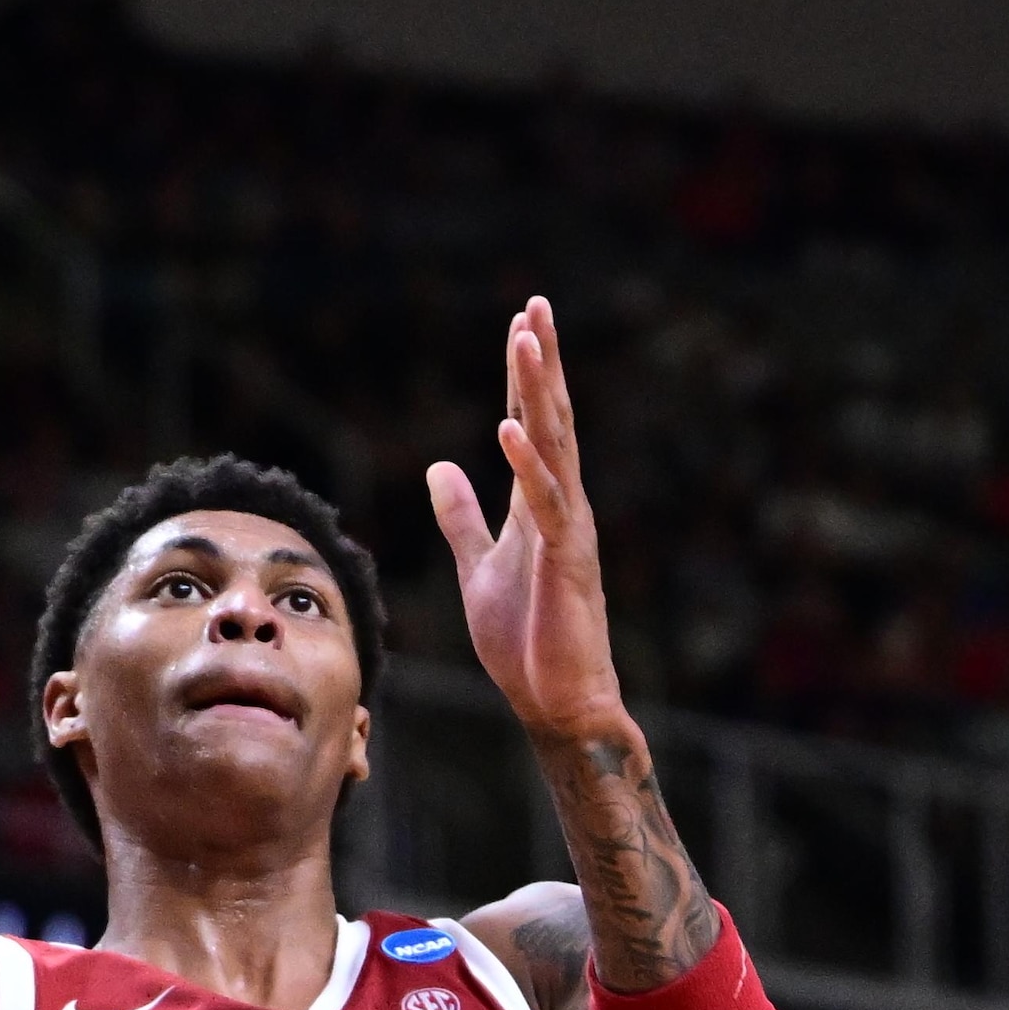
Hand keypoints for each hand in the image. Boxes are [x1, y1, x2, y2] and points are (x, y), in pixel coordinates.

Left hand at [426, 299, 635, 752]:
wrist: (557, 703)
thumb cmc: (525, 641)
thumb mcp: (478, 567)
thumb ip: (462, 517)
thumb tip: (440, 467)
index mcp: (540, 504)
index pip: (531, 424)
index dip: (524, 375)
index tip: (523, 321)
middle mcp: (561, 506)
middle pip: (550, 420)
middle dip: (541, 363)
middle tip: (536, 306)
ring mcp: (569, 531)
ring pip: (554, 447)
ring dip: (537, 393)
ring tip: (525, 341)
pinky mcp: (568, 563)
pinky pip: (547, 504)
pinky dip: (528, 465)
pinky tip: (507, 427)